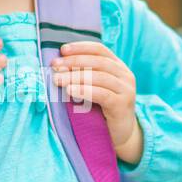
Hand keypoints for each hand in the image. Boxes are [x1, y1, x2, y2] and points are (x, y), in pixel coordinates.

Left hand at [50, 41, 143, 164]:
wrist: (120, 134)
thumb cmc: (102, 110)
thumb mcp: (94, 88)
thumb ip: (83, 75)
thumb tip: (58, 66)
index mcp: (118, 66)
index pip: (99, 50)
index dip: (81, 48)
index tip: (62, 50)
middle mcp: (125, 75)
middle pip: (98, 62)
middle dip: (74, 62)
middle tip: (55, 66)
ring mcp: (126, 90)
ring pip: (99, 77)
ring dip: (75, 76)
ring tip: (58, 79)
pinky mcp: (123, 104)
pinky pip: (102, 94)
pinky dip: (85, 90)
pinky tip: (70, 90)